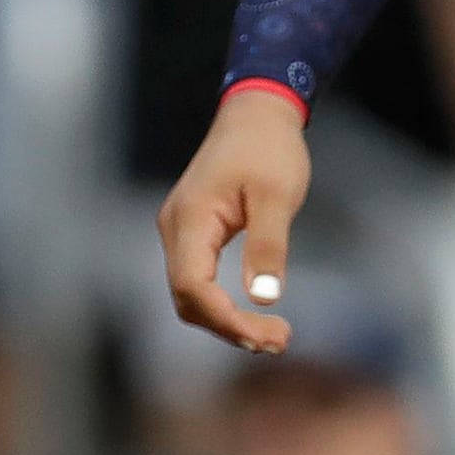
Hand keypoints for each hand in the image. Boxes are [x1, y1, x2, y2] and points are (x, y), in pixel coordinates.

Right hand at [160, 87, 313, 354]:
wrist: (256, 113)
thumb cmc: (268, 148)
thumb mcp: (277, 196)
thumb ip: (268, 246)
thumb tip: (263, 299)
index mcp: (190, 218)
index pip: (193, 286)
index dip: (225, 319)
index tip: (268, 335)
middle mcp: (175, 228)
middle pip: (187, 299)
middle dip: (229, 328)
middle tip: (280, 342)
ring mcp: (180, 232)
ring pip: (190, 295)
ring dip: (226, 321)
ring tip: (273, 335)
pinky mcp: (193, 233)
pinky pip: (198, 280)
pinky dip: (223, 305)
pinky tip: (254, 315)